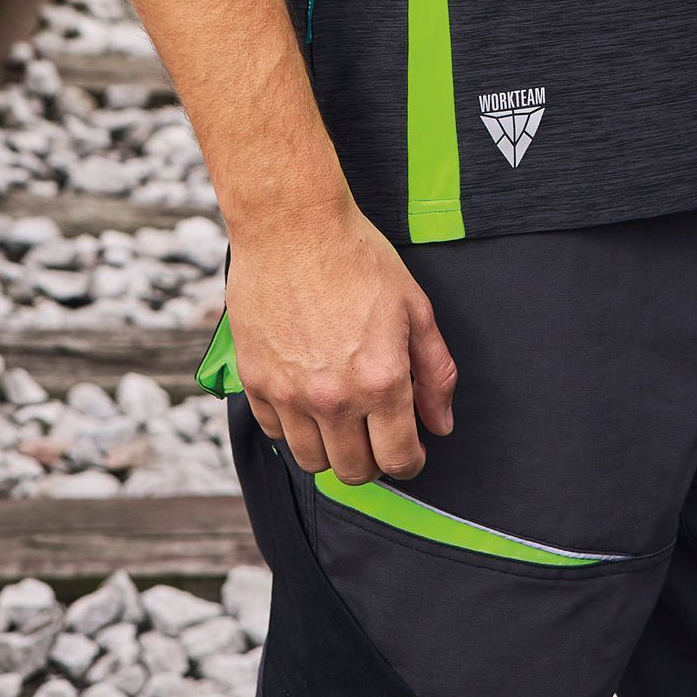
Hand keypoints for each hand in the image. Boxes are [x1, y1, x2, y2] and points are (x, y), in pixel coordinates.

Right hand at [228, 201, 457, 484]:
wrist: (291, 225)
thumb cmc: (355, 256)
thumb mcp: (415, 307)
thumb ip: (434, 372)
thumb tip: (440, 423)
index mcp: (381, 380)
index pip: (399, 459)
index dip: (411, 460)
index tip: (409, 448)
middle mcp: (334, 397)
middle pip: (354, 471)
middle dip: (373, 459)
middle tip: (375, 430)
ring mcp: (289, 393)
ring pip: (311, 462)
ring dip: (331, 448)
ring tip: (340, 417)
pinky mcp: (256, 381)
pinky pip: (274, 432)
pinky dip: (292, 425)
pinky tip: (306, 396)